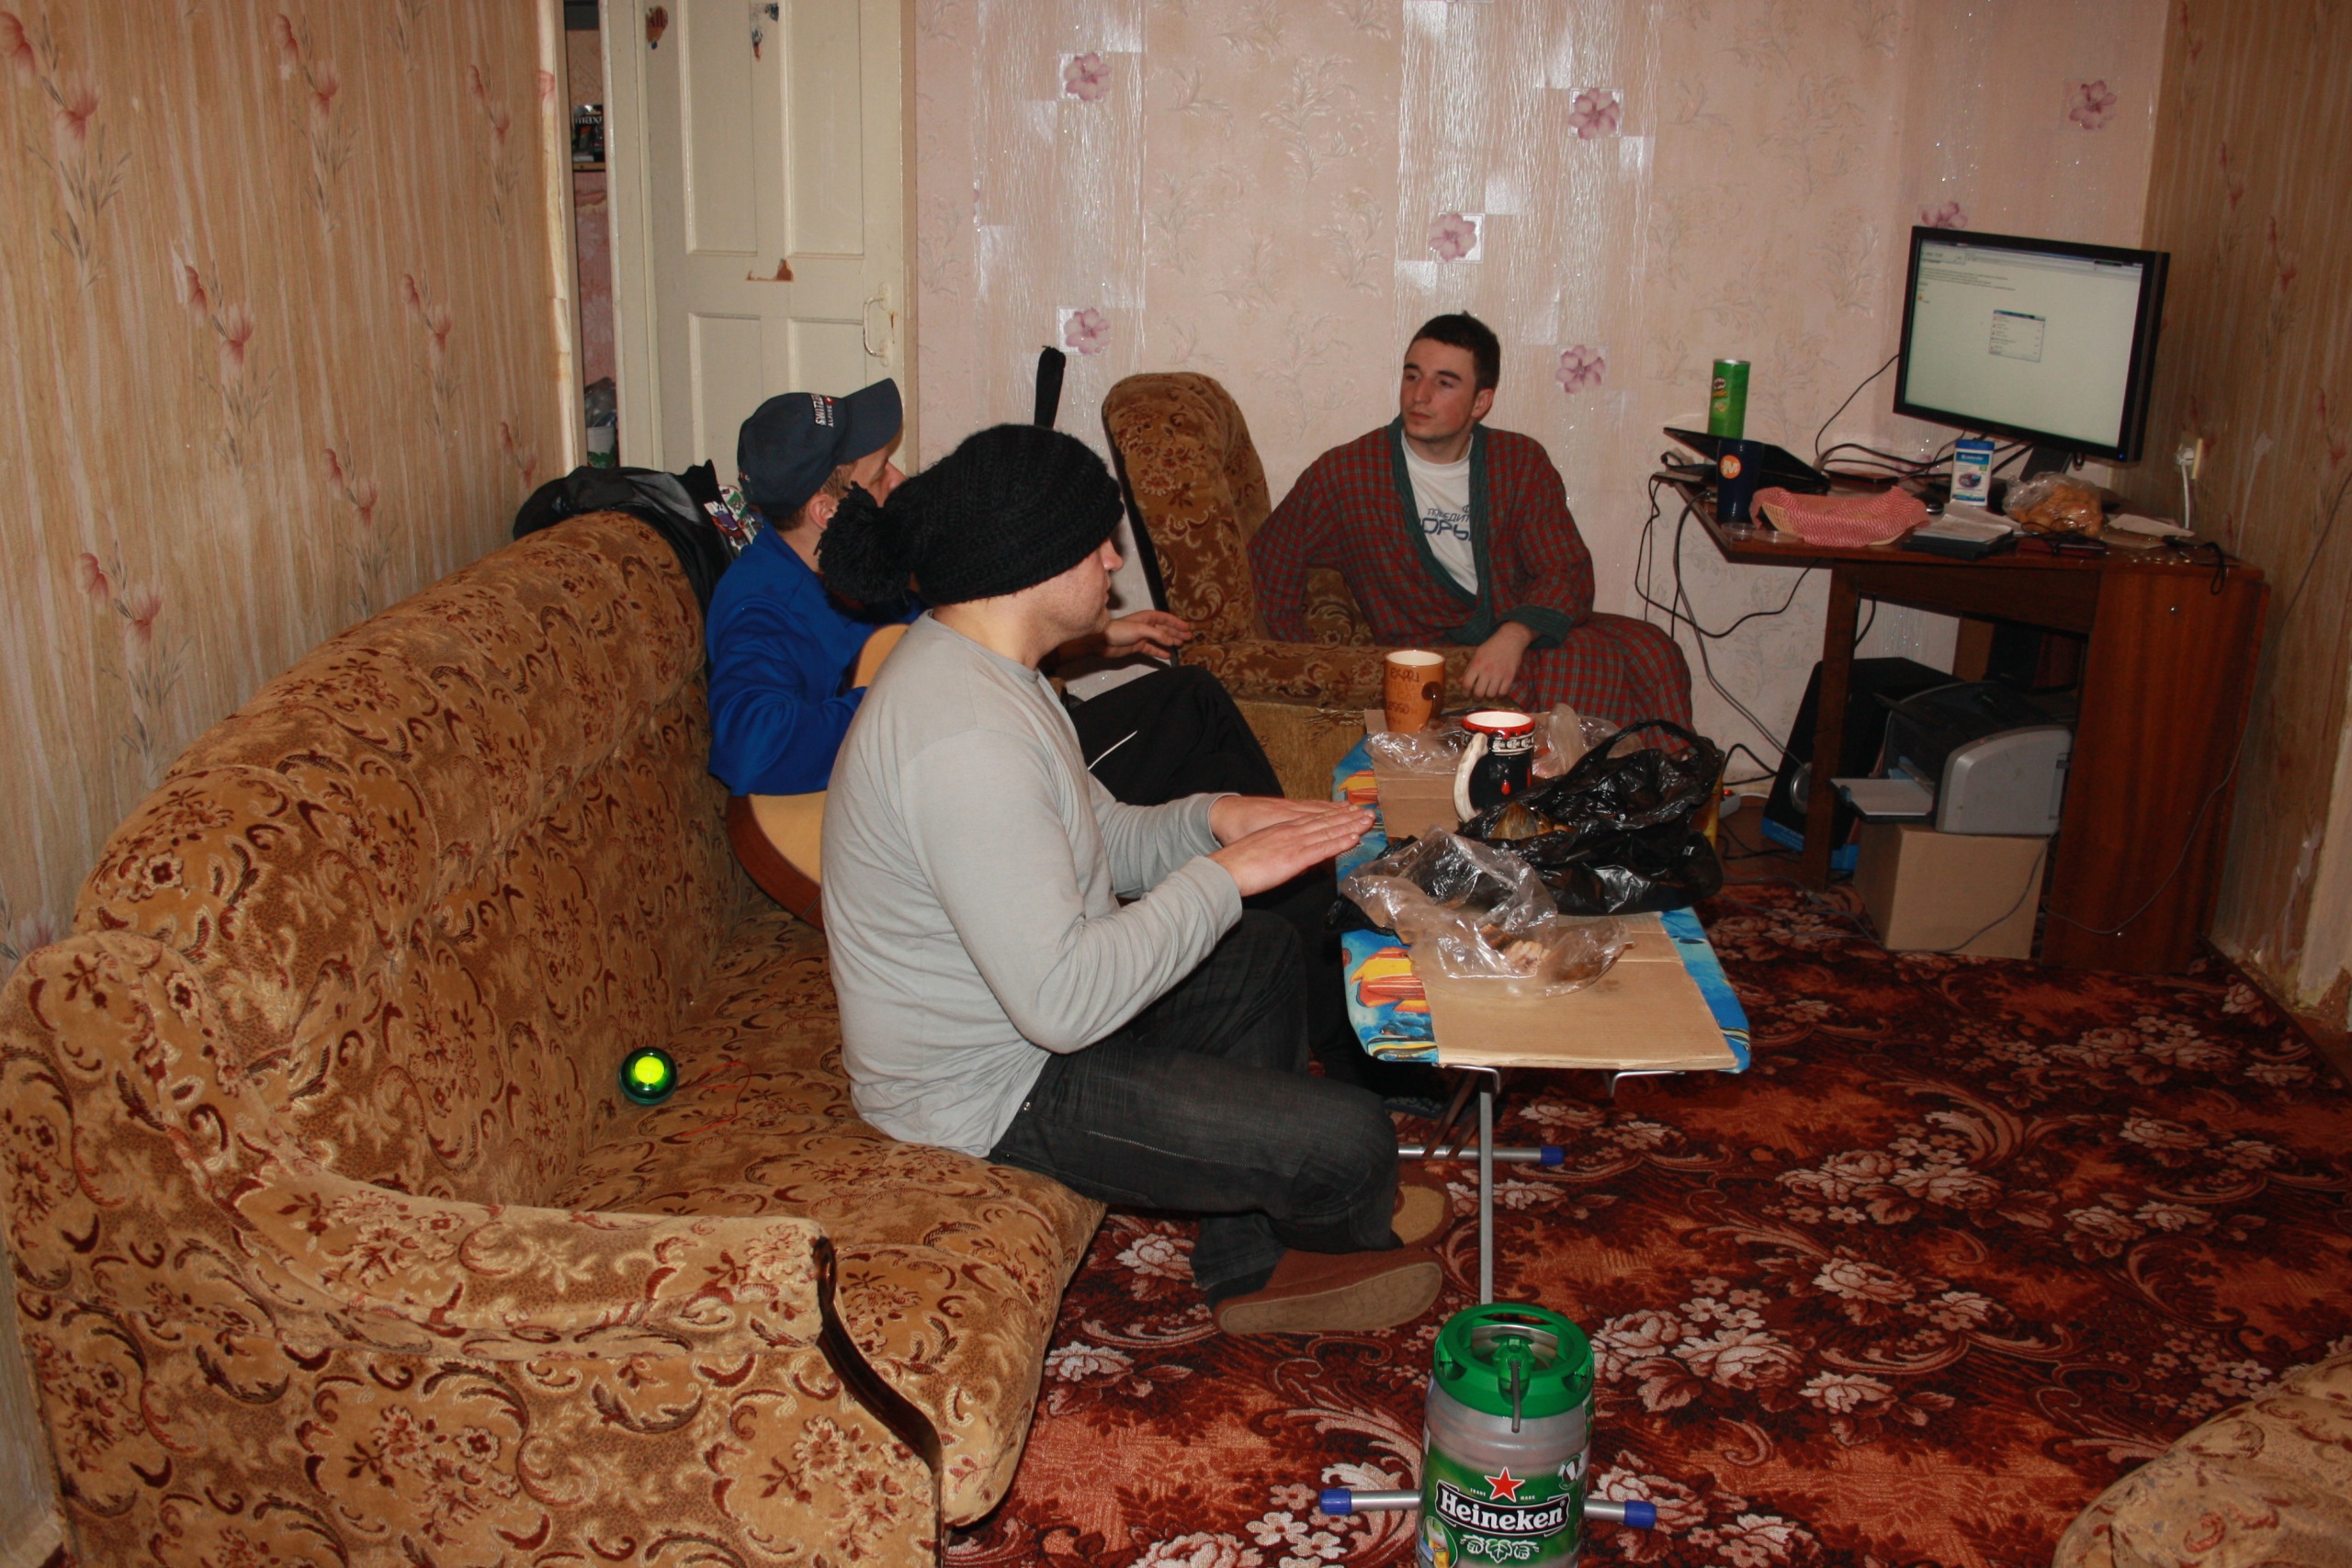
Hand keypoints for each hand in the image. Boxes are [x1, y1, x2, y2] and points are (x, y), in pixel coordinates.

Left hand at [1103, 610, 1193, 659]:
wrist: (1103, 641)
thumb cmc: (1121, 630)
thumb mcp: (1141, 629)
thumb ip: (1157, 634)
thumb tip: (1171, 640)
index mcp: (1147, 617)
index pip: (1165, 619)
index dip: (1176, 623)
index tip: (1187, 628)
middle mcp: (1146, 626)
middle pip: (1165, 629)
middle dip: (1176, 632)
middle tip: (1188, 637)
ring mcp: (1142, 637)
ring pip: (1160, 639)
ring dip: (1170, 641)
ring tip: (1181, 644)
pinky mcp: (1138, 646)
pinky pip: (1152, 649)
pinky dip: (1160, 651)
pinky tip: (1168, 655)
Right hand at [1207, 803, 1373, 897]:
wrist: (1223, 869)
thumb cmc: (1236, 865)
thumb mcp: (1260, 852)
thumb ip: (1278, 852)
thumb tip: (1291, 861)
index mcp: (1281, 829)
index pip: (1313, 820)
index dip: (1333, 815)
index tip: (1349, 811)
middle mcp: (1290, 831)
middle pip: (1325, 821)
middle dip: (1348, 817)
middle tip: (1368, 812)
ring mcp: (1293, 842)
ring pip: (1328, 831)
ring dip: (1350, 825)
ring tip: (1367, 820)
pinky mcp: (1294, 857)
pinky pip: (1322, 848)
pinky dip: (1340, 841)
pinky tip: (1354, 838)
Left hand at [1461, 621, 1535, 699]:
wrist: (1510, 639)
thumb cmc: (1491, 647)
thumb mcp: (1477, 655)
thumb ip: (1468, 669)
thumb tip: (1460, 681)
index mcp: (1476, 664)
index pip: (1467, 684)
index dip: (1464, 693)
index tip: (1466, 695)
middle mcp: (1487, 671)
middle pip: (1479, 693)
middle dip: (1476, 698)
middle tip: (1477, 696)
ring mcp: (1499, 674)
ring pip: (1491, 695)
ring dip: (1488, 697)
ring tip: (1488, 693)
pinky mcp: (1510, 676)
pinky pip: (1503, 693)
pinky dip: (1499, 695)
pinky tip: (1498, 691)